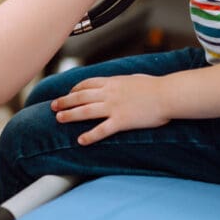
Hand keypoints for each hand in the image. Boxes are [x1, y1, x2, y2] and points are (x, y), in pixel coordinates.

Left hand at [51, 74, 170, 144]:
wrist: (167, 95)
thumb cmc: (155, 86)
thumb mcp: (134, 78)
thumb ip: (123, 81)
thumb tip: (120, 83)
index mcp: (112, 81)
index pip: (86, 83)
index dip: (74, 89)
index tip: (68, 93)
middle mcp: (109, 93)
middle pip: (80, 97)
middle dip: (65, 101)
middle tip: (53, 106)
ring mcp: (113, 107)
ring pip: (85, 111)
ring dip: (70, 115)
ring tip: (58, 119)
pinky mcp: (121, 121)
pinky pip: (101, 130)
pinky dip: (89, 135)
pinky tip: (80, 141)